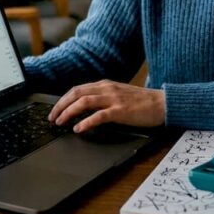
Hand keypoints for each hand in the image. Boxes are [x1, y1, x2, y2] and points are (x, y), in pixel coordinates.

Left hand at [48, 80, 164, 132]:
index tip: (55, 110)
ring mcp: (114, 99)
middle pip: (76, 94)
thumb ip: (103, 98)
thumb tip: (84, 108)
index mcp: (105, 85)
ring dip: (69, 112)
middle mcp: (107, 89)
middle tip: (52, 117)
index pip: (77, 89)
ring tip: (61, 122)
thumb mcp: (118, 95)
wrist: (162, 103)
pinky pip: (99, 115)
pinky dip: (86, 122)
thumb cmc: (142, 102)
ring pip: (84, 102)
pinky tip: (78, 128)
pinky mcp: (121, 111)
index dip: (63, 100)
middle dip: (61, 105)